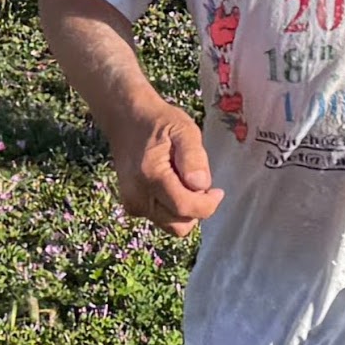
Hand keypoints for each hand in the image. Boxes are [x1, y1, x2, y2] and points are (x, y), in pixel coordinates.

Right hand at [109, 98, 221, 232]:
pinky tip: (173, 185)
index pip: (184, 209)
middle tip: (197, 181)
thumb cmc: (158, 121)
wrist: (126, 118)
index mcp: (150, 176)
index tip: (218, 191)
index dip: (207, 205)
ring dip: (186, 209)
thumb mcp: (184, 129)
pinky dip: (174, 209)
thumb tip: (201, 186)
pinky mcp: (133, 207)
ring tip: (184, 181)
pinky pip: (163, 219)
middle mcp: (137, 196)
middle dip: (196, 207)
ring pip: (172, 225)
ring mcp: (133, 204)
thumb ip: (194, 157)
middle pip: (179, 224)